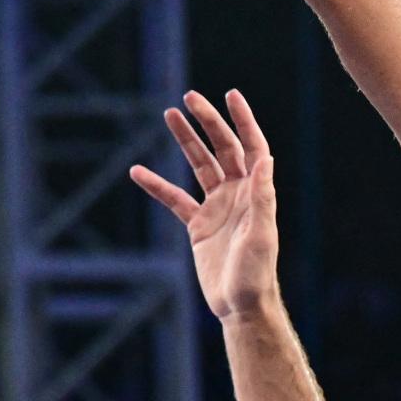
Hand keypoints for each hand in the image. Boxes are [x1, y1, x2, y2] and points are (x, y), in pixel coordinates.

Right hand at [132, 90, 280, 322]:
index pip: (251, 147)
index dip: (243, 120)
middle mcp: (238, 194)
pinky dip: (157, 186)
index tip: (230, 95)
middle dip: (207, 122)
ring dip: (185, 141)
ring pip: (199, 166)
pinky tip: (137, 171)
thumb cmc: (257, 273)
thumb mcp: (262, 234)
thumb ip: (262, 197)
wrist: (241, 306)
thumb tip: (264, 158)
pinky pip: (175, 199)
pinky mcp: (199, 225)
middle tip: (189, 97)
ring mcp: (218, 207)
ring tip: (168, 115)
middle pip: (223, 148)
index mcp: (256, 192)